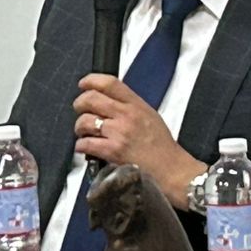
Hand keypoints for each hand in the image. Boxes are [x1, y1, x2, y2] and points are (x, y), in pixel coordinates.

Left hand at [73, 74, 205, 208]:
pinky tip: (86, 147)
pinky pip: (86, 143)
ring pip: (85, 121)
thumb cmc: (162, 147)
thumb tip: (108, 101)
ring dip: (80, 127)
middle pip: (91, 98)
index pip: (109, 83)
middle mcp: (126, 116)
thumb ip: (130, 106)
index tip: (83, 84)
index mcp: (136, 105)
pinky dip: (81, 145)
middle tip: (79, 109)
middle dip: (80, 103)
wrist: (171, 170)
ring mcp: (119, 133)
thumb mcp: (150, 116)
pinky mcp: (112, 151)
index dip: (91, 81)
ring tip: (84, 132)